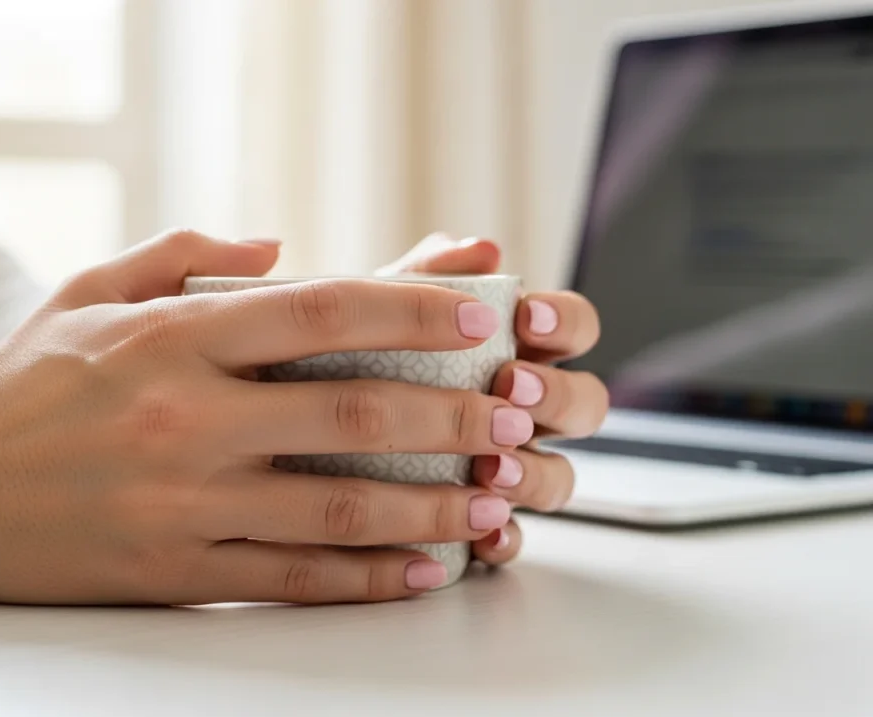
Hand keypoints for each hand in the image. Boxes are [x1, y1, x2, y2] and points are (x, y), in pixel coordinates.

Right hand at [0, 231, 528, 604]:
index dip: (411, 311)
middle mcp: (188, 418)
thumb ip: (184, 252)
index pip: (320, 312)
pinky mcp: (176, 570)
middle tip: (515, 416)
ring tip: (494, 501)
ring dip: (431, 506)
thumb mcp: (87, 291)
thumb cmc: (20, 385)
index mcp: (175, 337)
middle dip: (452, 416)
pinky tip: (423, 571)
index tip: (480, 314)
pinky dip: (368, 577)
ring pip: (337, 507)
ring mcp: (184, 502)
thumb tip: (280, 243)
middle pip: (353, 414)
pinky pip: (293, 577)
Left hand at [380, 233, 608, 564]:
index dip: (565, 323)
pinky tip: (482, 534)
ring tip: (490, 467)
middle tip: (510, 387)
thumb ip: (427, 277)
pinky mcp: (479, 519)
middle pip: (584, 404)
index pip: (575, 327)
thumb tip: (479, 249)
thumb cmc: (354, 351)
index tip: (526, 320)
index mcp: (516, 349)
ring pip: (559, 477)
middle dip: (557, 397)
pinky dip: (505, 537)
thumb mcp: (379, 309)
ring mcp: (508, 466)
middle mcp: (523, 409)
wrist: (301, 415)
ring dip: (534, 473)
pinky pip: (513, 536)